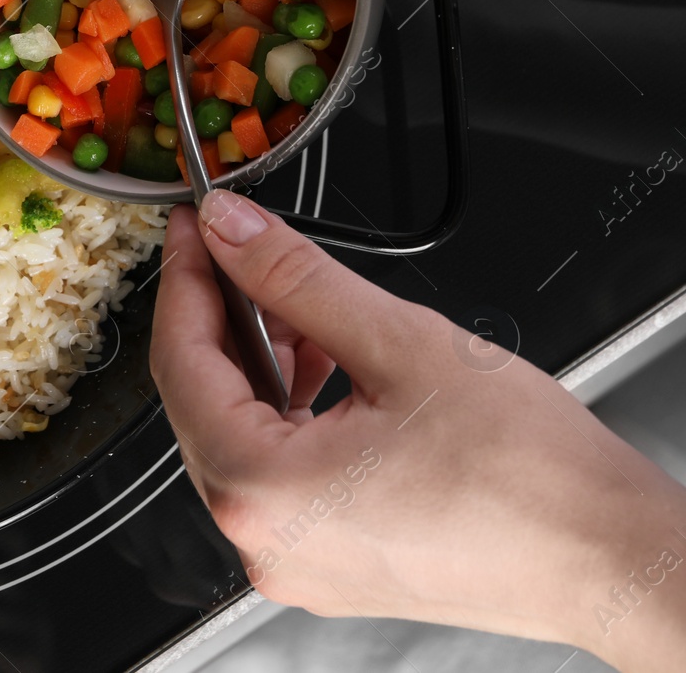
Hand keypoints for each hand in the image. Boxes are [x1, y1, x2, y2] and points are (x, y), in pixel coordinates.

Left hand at [151, 190, 685, 670]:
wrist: (610, 557)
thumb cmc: (530, 478)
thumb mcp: (400, 342)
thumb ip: (295, 279)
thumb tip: (231, 232)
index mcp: (261, 490)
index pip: (179, 362)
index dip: (185, 279)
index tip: (193, 228)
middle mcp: (261, 540)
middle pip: (199, 400)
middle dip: (220, 317)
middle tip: (236, 248)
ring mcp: (292, 559)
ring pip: (238, 434)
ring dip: (258, 362)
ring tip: (298, 307)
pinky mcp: (326, 563)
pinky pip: (277, 472)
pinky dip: (288, 411)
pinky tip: (323, 366)